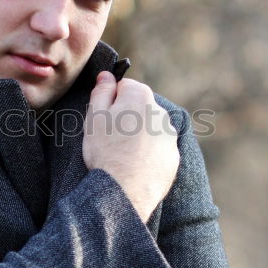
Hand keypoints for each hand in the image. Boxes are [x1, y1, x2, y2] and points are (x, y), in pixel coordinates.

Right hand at [82, 71, 179, 221]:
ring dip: (138, 135)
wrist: (124, 192)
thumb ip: (102, 91)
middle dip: (127, 117)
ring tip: (122, 155)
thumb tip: (106, 75)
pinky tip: (134, 166)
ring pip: (150, 128)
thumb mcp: (94, 117)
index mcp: (140, 97)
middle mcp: (160, 112)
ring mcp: (170, 136)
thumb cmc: (106, 152)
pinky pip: (158, 148)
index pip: (124, 86)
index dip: (111, 101)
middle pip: (139, 107)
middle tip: (111, 138)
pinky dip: (148, 153)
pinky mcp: (173, 156)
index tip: (104, 118)